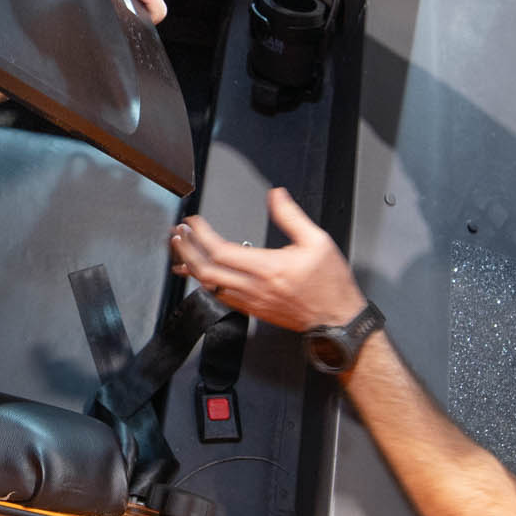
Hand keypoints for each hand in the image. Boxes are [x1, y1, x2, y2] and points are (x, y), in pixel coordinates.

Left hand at [171, 187, 364, 332]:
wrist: (336, 319)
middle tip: (178, 233)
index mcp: (268, 268)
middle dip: (186, 250)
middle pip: (205, 270)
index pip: (221, 250)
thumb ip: (292, 216)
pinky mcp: (252, 310)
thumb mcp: (318, 241)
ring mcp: (250, 301)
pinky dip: (204, 283)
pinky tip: (198, 274)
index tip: (193, 222)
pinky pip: (219, 296)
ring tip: (181, 249)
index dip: (201, 235)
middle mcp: (254, 287)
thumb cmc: (329, 284)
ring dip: (190, 266)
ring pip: (208, 285)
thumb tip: (276, 196)